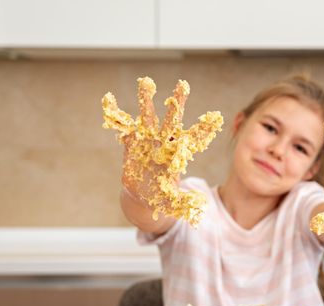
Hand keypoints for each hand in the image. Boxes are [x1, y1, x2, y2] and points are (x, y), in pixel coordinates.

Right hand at [102, 77, 222, 225]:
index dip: (203, 129)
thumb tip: (200, 206)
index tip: (215, 116)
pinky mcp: (130, 145)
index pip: (193, 139)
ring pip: (147, 119)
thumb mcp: (173, 203)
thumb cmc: (161, 199)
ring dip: (146, 102)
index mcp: (176, 156)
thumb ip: (185, 203)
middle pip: (172, 122)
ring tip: (146, 81)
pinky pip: (122, 128)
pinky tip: (108, 99)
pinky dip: (115, 116)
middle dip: (177, 104)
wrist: (142, 197)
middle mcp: (163, 145)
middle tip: (183, 85)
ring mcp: (146, 143)